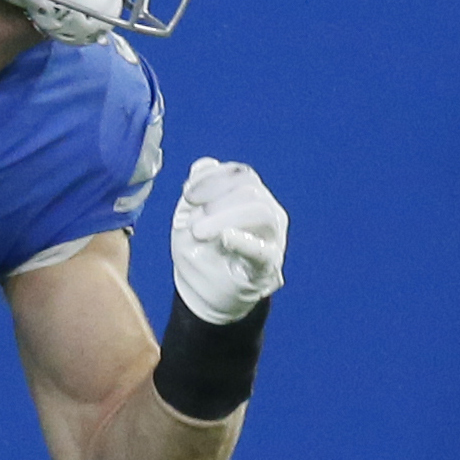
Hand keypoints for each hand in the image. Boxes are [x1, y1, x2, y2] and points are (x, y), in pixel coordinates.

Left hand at [171, 158, 287, 323]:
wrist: (207, 294)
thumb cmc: (202, 251)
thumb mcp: (191, 216)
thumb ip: (200, 190)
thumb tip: (204, 165)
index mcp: (250, 197)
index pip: (240, 175)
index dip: (212, 179)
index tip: (187, 194)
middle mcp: (267, 212)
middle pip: (251, 190)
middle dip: (216, 200)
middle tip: (192, 223)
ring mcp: (272, 238)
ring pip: (261, 212)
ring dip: (224, 218)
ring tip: (199, 233)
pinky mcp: (267, 266)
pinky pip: (263, 251)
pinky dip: (245, 242)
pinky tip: (226, 238)